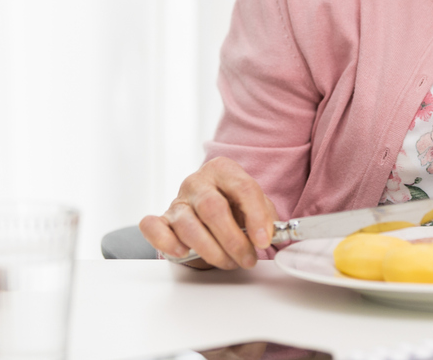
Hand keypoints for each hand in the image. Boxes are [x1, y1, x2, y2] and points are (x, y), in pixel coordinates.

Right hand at [138, 157, 277, 269]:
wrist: (208, 211)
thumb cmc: (233, 208)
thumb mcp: (255, 206)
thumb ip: (267, 218)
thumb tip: (278, 236)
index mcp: (224, 170)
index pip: (243, 188)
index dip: (256, 216)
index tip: (264, 240)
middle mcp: (197, 182)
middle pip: (213, 208)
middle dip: (233, 240)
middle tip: (247, 259)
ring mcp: (177, 200)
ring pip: (188, 224)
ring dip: (211, 250)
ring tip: (228, 263)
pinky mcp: (161, 219)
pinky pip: (153, 227)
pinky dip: (167, 242)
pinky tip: (184, 252)